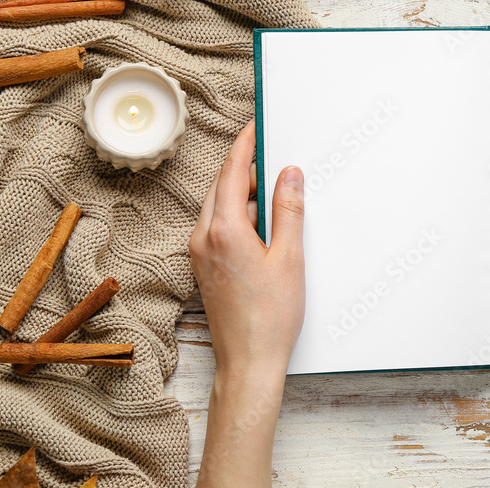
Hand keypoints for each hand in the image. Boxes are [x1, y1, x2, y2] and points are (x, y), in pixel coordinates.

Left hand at [188, 120, 305, 379]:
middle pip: (220, 186)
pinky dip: (234, 212)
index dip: (245, 145)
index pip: (233, 173)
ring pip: (216, 206)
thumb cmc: (271, 317)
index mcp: (225, 230)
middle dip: (242, 164)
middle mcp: (203, 238)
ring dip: (238, 189)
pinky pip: (215, 225)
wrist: (248, 361)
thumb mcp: (290, 257)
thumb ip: (288, 211)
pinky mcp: (203, 267)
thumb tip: (288, 174)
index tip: (255, 127)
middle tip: (266, 150)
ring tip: (269, 185)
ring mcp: (199, 254)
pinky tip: (256, 220)